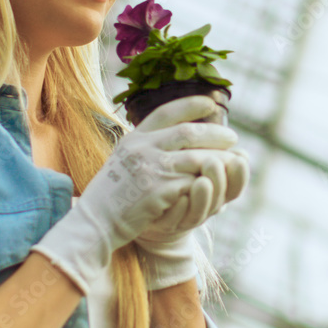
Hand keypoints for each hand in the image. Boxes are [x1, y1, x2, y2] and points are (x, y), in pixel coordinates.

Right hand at [29, 96, 236, 294]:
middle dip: (215, 134)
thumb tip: (176, 133)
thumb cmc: (112, 194)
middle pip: (188, 133)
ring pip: (196, 158)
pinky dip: (208, 182)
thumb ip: (146, 146)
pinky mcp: (158, 192)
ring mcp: (150, 170)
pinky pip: (192, 183)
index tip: (210, 104)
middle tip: (232, 137)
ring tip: (232, 160)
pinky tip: (218, 182)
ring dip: (219, 159)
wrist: (95, 223)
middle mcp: (142, 148)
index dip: (190, 105)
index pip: (166, 112)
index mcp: (134, 138)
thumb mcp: (124, 159)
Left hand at [135, 133, 249, 290]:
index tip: (241, 156)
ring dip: (204, 197)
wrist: (139, 206)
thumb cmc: (166, 173)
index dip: (241, 174)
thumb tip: (225, 126)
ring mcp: (184, 216)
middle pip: (221, 197)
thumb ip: (204, 141)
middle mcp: (202, 204)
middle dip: (221, 180)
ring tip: (201, 182)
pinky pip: (174, 220)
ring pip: (201, 211)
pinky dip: (179, 210)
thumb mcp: (184, 153)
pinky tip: (179, 198)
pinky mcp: (164, 224)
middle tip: (214, 163)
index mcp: (214, 187)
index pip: (236, 184)